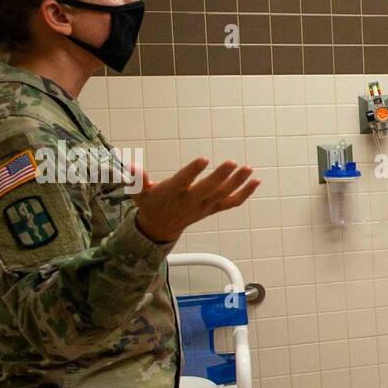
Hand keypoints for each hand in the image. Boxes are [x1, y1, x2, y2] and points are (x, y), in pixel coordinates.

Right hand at [129, 158, 260, 243]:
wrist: (160, 228)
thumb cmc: (150, 204)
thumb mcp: (137, 193)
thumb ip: (136, 181)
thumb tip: (133, 167)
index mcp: (171, 194)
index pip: (183, 182)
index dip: (193, 172)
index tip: (203, 159)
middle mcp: (190, 201)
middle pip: (208, 189)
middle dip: (221, 176)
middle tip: (232, 162)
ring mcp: (204, 206)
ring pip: (223, 195)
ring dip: (237, 182)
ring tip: (248, 168)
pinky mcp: (213, 209)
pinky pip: (231, 202)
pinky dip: (245, 193)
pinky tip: (255, 180)